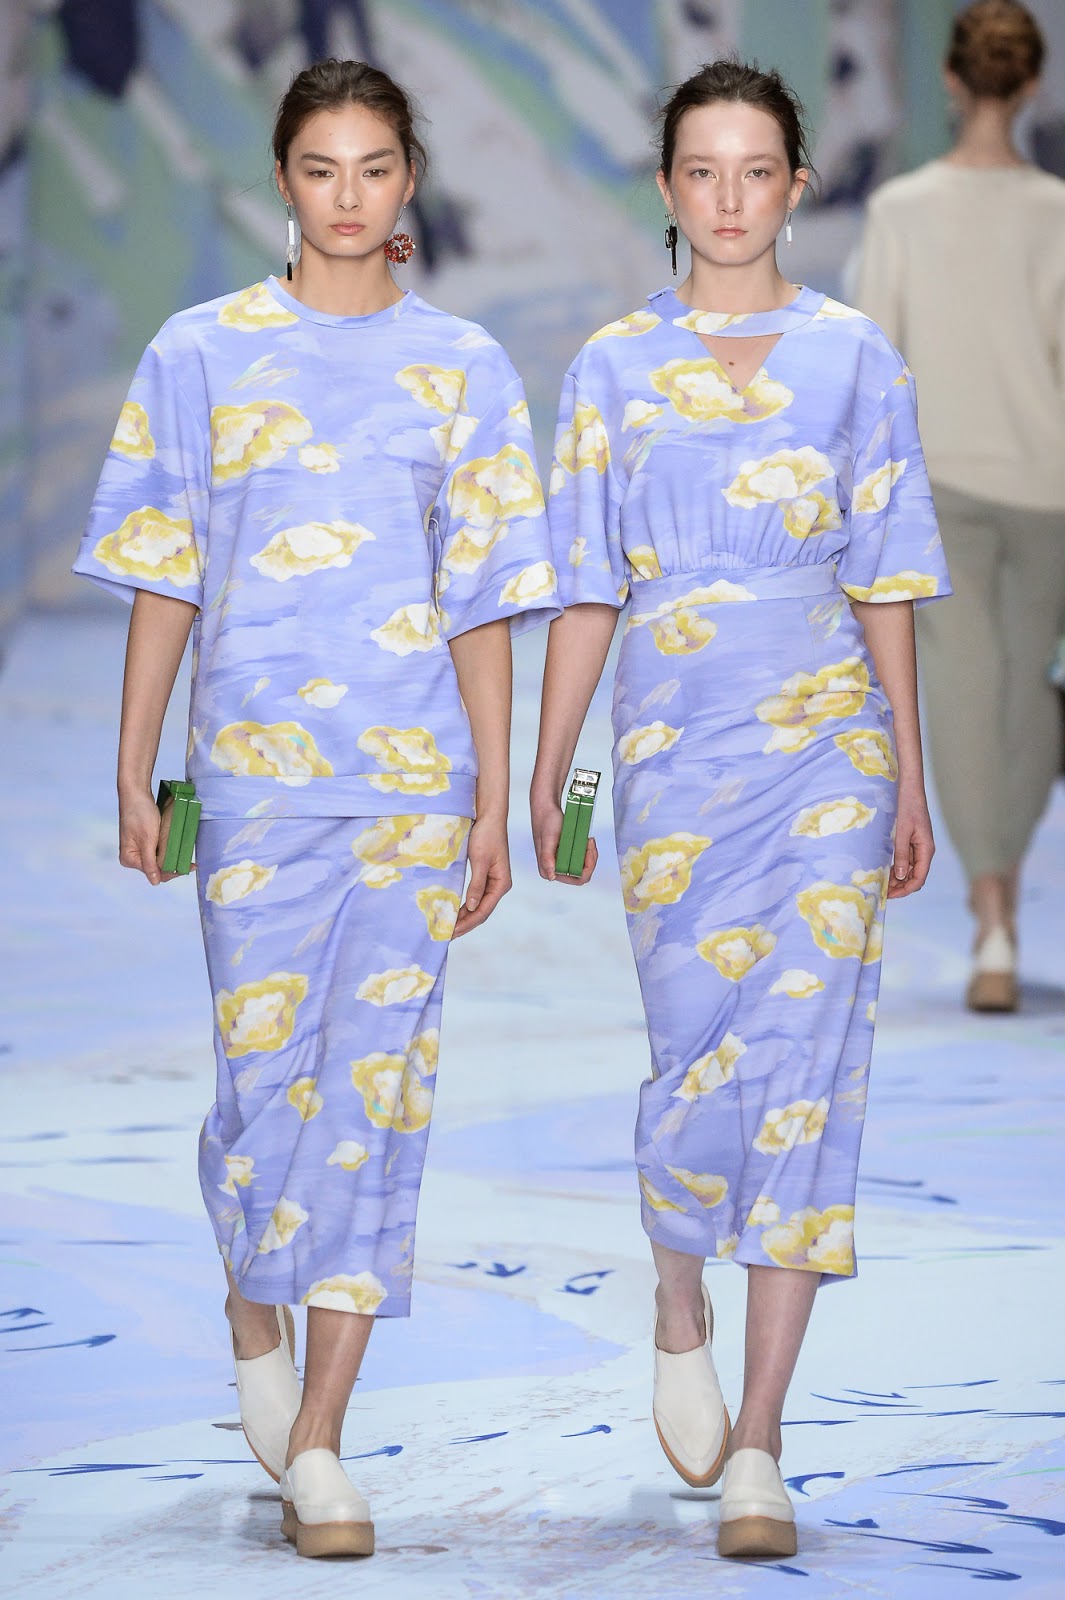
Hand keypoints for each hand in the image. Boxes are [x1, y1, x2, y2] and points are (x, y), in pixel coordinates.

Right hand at [118, 787, 184, 884]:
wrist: (136, 793)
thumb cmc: (139, 814)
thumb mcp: (146, 840)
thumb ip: (150, 862)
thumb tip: (154, 883)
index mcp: (129, 859)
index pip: (153, 872)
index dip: (170, 872)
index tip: (187, 868)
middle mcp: (132, 856)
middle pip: (156, 867)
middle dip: (172, 866)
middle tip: (191, 864)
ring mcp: (139, 848)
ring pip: (159, 859)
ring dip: (172, 859)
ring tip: (187, 858)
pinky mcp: (145, 840)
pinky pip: (158, 850)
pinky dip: (168, 851)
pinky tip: (179, 850)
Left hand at [452, 815, 510, 936]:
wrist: (489, 817)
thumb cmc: (486, 835)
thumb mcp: (480, 860)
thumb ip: (476, 884)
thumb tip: (470, 907)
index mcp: (502, 883)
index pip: (483, 910)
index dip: (468, 923)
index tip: (452, 932)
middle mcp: (499, 885)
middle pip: (482, 911)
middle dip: (465, 924)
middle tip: (446, 935)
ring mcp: (493, 882)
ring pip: (478, 906)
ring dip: (465, 917)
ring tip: (449, 928)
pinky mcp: (485, 876)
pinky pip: (475, 896)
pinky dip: (465, 906)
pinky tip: (455, 912)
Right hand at [531, 793, 597, 885]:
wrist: (547, 809)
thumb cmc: (546, 821)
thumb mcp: (548, 838)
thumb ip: (547, 858)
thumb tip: (550, 875)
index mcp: (548, 870)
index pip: (576, 879)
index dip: (587, 866)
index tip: (587, 848)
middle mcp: (554, 870)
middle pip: (582, 874)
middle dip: (590, 858)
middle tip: (589, 842)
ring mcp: (561, 863)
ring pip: (584, 866)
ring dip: (589, 853)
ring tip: (588, 840)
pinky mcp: (566, 856)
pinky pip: (582, 859)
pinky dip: (587, 849)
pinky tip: (586, 840)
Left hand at [888, 783, 933, 897]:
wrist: (908, 786)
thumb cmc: (906, 805)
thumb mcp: (902, 832)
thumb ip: (901, 854)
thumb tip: (900, 877)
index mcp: (926, 849)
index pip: (919, 878)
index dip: (905, 890)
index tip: (889, 895)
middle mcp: (924, 850)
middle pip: (915, 877)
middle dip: (900, 887)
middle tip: (882, 892)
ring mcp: (918, 846)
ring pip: (909, 870)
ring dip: (897, 879)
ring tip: (881, 883)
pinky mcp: (911, 841)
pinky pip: (905, 860)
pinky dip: (896, 868)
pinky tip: (884, 870)